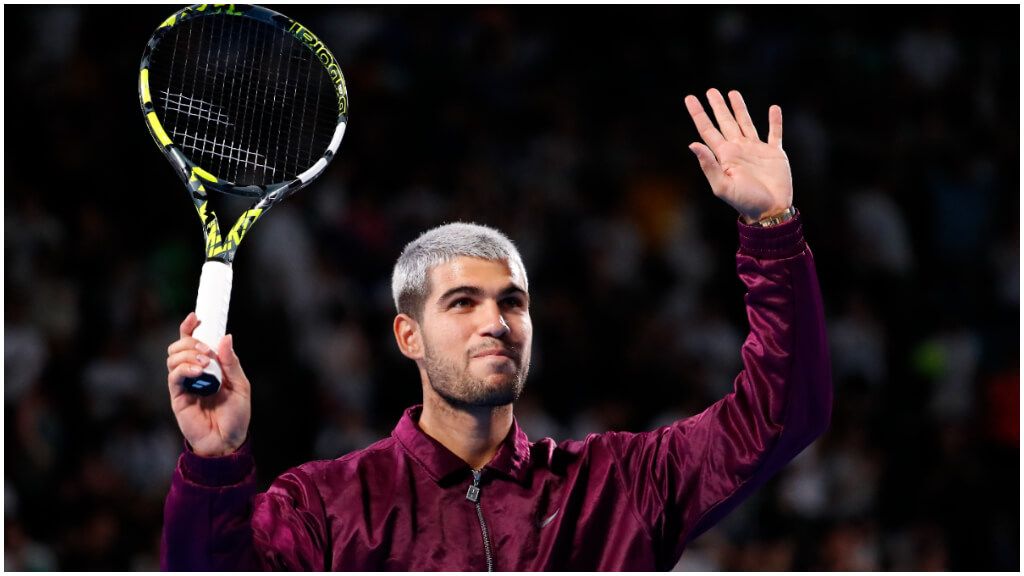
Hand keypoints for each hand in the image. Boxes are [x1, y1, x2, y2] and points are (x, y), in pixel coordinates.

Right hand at [167, 312, 250, 456]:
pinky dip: (184, 368)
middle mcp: (194, 372)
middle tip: (206, 351)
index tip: (196, 317)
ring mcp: (184, 383)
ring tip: (205, 364)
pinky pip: (173, 376)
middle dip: (191, 341)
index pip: (193, 342)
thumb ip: (231, 363)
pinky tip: (197, 372)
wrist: (228, 441)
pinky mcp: (177, 396)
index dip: (190, 327)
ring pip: (173, 357)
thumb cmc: (236, 415)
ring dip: (188, 354)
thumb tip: (226, 337)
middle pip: (179, 345)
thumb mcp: (241, 386)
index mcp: (210, 366)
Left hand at [685, 88, 792, 221]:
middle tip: (710, 90)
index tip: (690, 98)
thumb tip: (692, 144)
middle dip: (718, 106)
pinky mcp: (774, 154)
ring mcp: (756, 150)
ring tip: (733, 93)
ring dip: (739, 108)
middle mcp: (738, 149)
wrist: (770, 211)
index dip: (699, 114)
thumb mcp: (722, 186)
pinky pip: (775, 133)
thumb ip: (708, 165)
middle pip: (725, 122)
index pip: (707, 130)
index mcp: (724, 156)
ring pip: (746, 123)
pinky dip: (775, 121)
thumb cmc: (745, 202)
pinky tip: (774, 108)